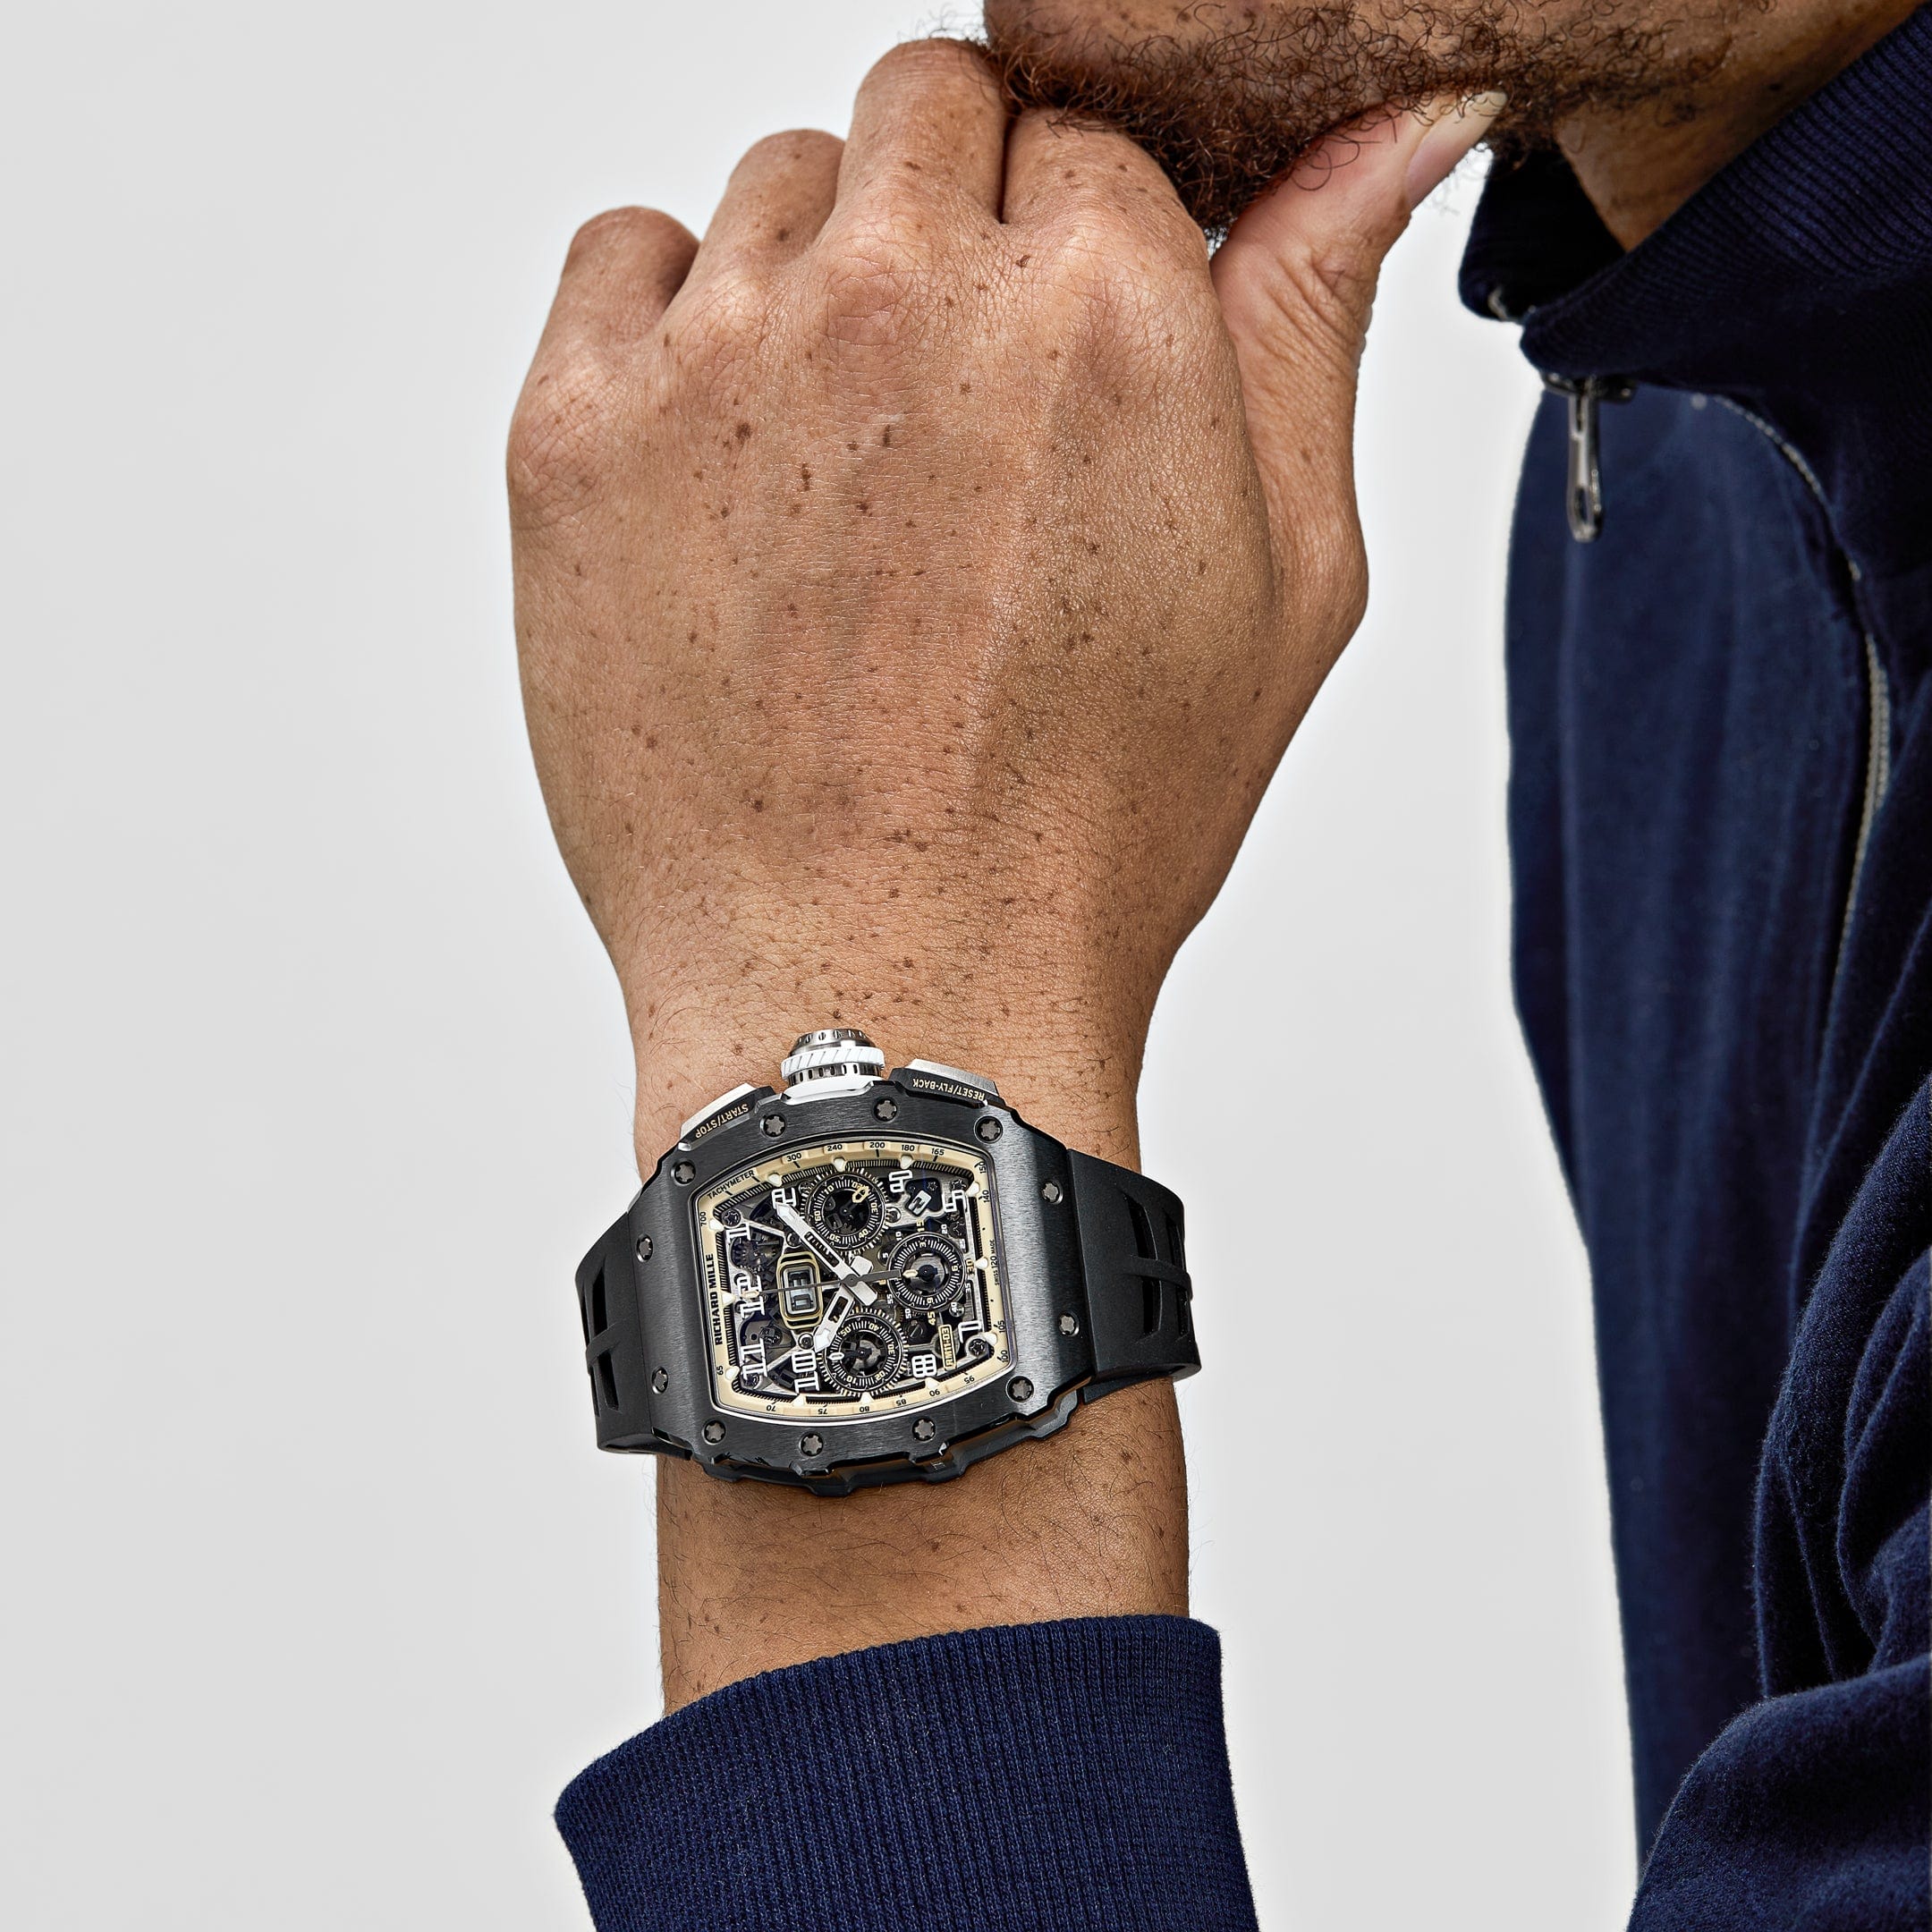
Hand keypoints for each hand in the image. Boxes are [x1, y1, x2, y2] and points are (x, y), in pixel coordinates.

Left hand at [510, 41, 1495, 1166]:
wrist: (885, 992)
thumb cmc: (1087, 830)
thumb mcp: (1284, 583)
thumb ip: (1312, 315)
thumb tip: (1393, 127)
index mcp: (1105, 309)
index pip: (1085, 133)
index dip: (1080, 249)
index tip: (1058, 356)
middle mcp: (905, 292)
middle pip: (930, 109)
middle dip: (958, 223)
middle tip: (958, 407)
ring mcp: (723, 354)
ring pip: (781, 182)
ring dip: (822, 278)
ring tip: (849, 477)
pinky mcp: (577, 431)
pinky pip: (627, 256)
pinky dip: (676, 325)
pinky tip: (736, 470)